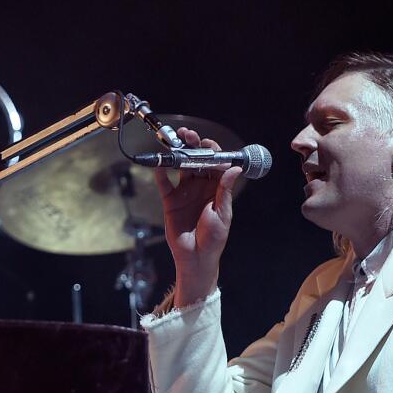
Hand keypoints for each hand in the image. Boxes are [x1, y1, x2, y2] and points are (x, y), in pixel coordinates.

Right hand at [153, 127, 242, 306]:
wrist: (196, 258)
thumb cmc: (214, 238)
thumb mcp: (222, 213)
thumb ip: (224, 190)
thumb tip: (234, 168)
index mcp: (216, 188)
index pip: (215, 164)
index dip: (212, 151)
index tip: (207, 144)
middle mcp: (200, 186)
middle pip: (196, 161)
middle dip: (192, 146)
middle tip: (188, 135)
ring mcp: (185, 192)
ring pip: (181, 167)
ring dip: (178, 154)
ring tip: (174, 142)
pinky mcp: (171, 201)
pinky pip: (164, 184)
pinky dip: (160, 173)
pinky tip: (158, 164)